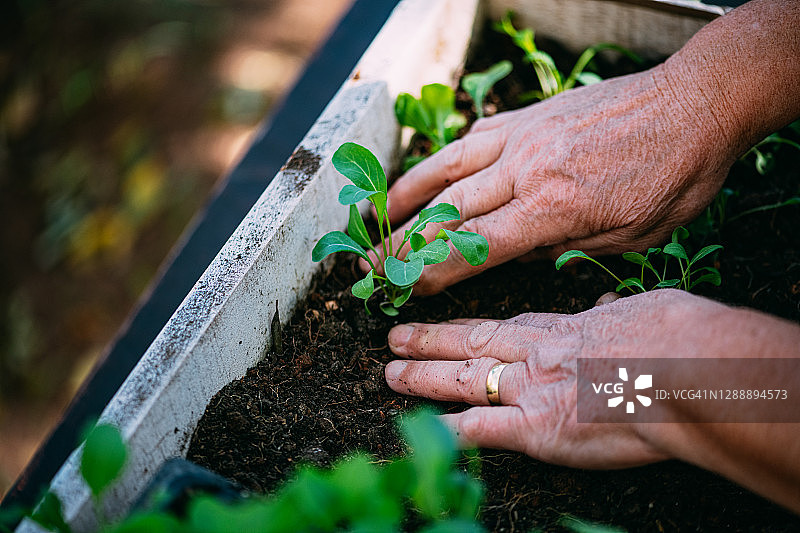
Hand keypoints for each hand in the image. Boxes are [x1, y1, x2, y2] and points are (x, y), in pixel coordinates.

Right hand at [380, 64, 733, 294]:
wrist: (696, 103)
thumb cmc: (675, 176)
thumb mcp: (629, 236)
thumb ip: (565, 246)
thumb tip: (517, 251)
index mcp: (553, 208)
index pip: (473, 248)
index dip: (430, 272)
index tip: (403, 287)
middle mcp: (527, 169)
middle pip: (447, 212)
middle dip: (402, 243)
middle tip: (370, 263)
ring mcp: (523, 136)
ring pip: (447, 168)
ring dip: (404, 196)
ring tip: (375, 217)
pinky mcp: (529, 115)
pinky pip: (473, 138)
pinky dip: (444, 159)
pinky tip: (428, 174)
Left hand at [384, 290, 736, 468]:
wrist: (686, 371)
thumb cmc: (679, 337)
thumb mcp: (646, 310)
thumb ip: (616, 313)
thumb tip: (609, 307)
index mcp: (566, 328)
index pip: (509, 326)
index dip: (476, 327)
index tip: (455, 325)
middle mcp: (538, 354)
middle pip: (473, 344)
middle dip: (432, 341)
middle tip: (395, 337)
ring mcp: (531, 390)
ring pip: (464, 379)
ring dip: (424, 377)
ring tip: (390, 372)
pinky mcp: (535, 429)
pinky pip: (480, 430)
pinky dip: (449, 432)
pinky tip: (422, 433)